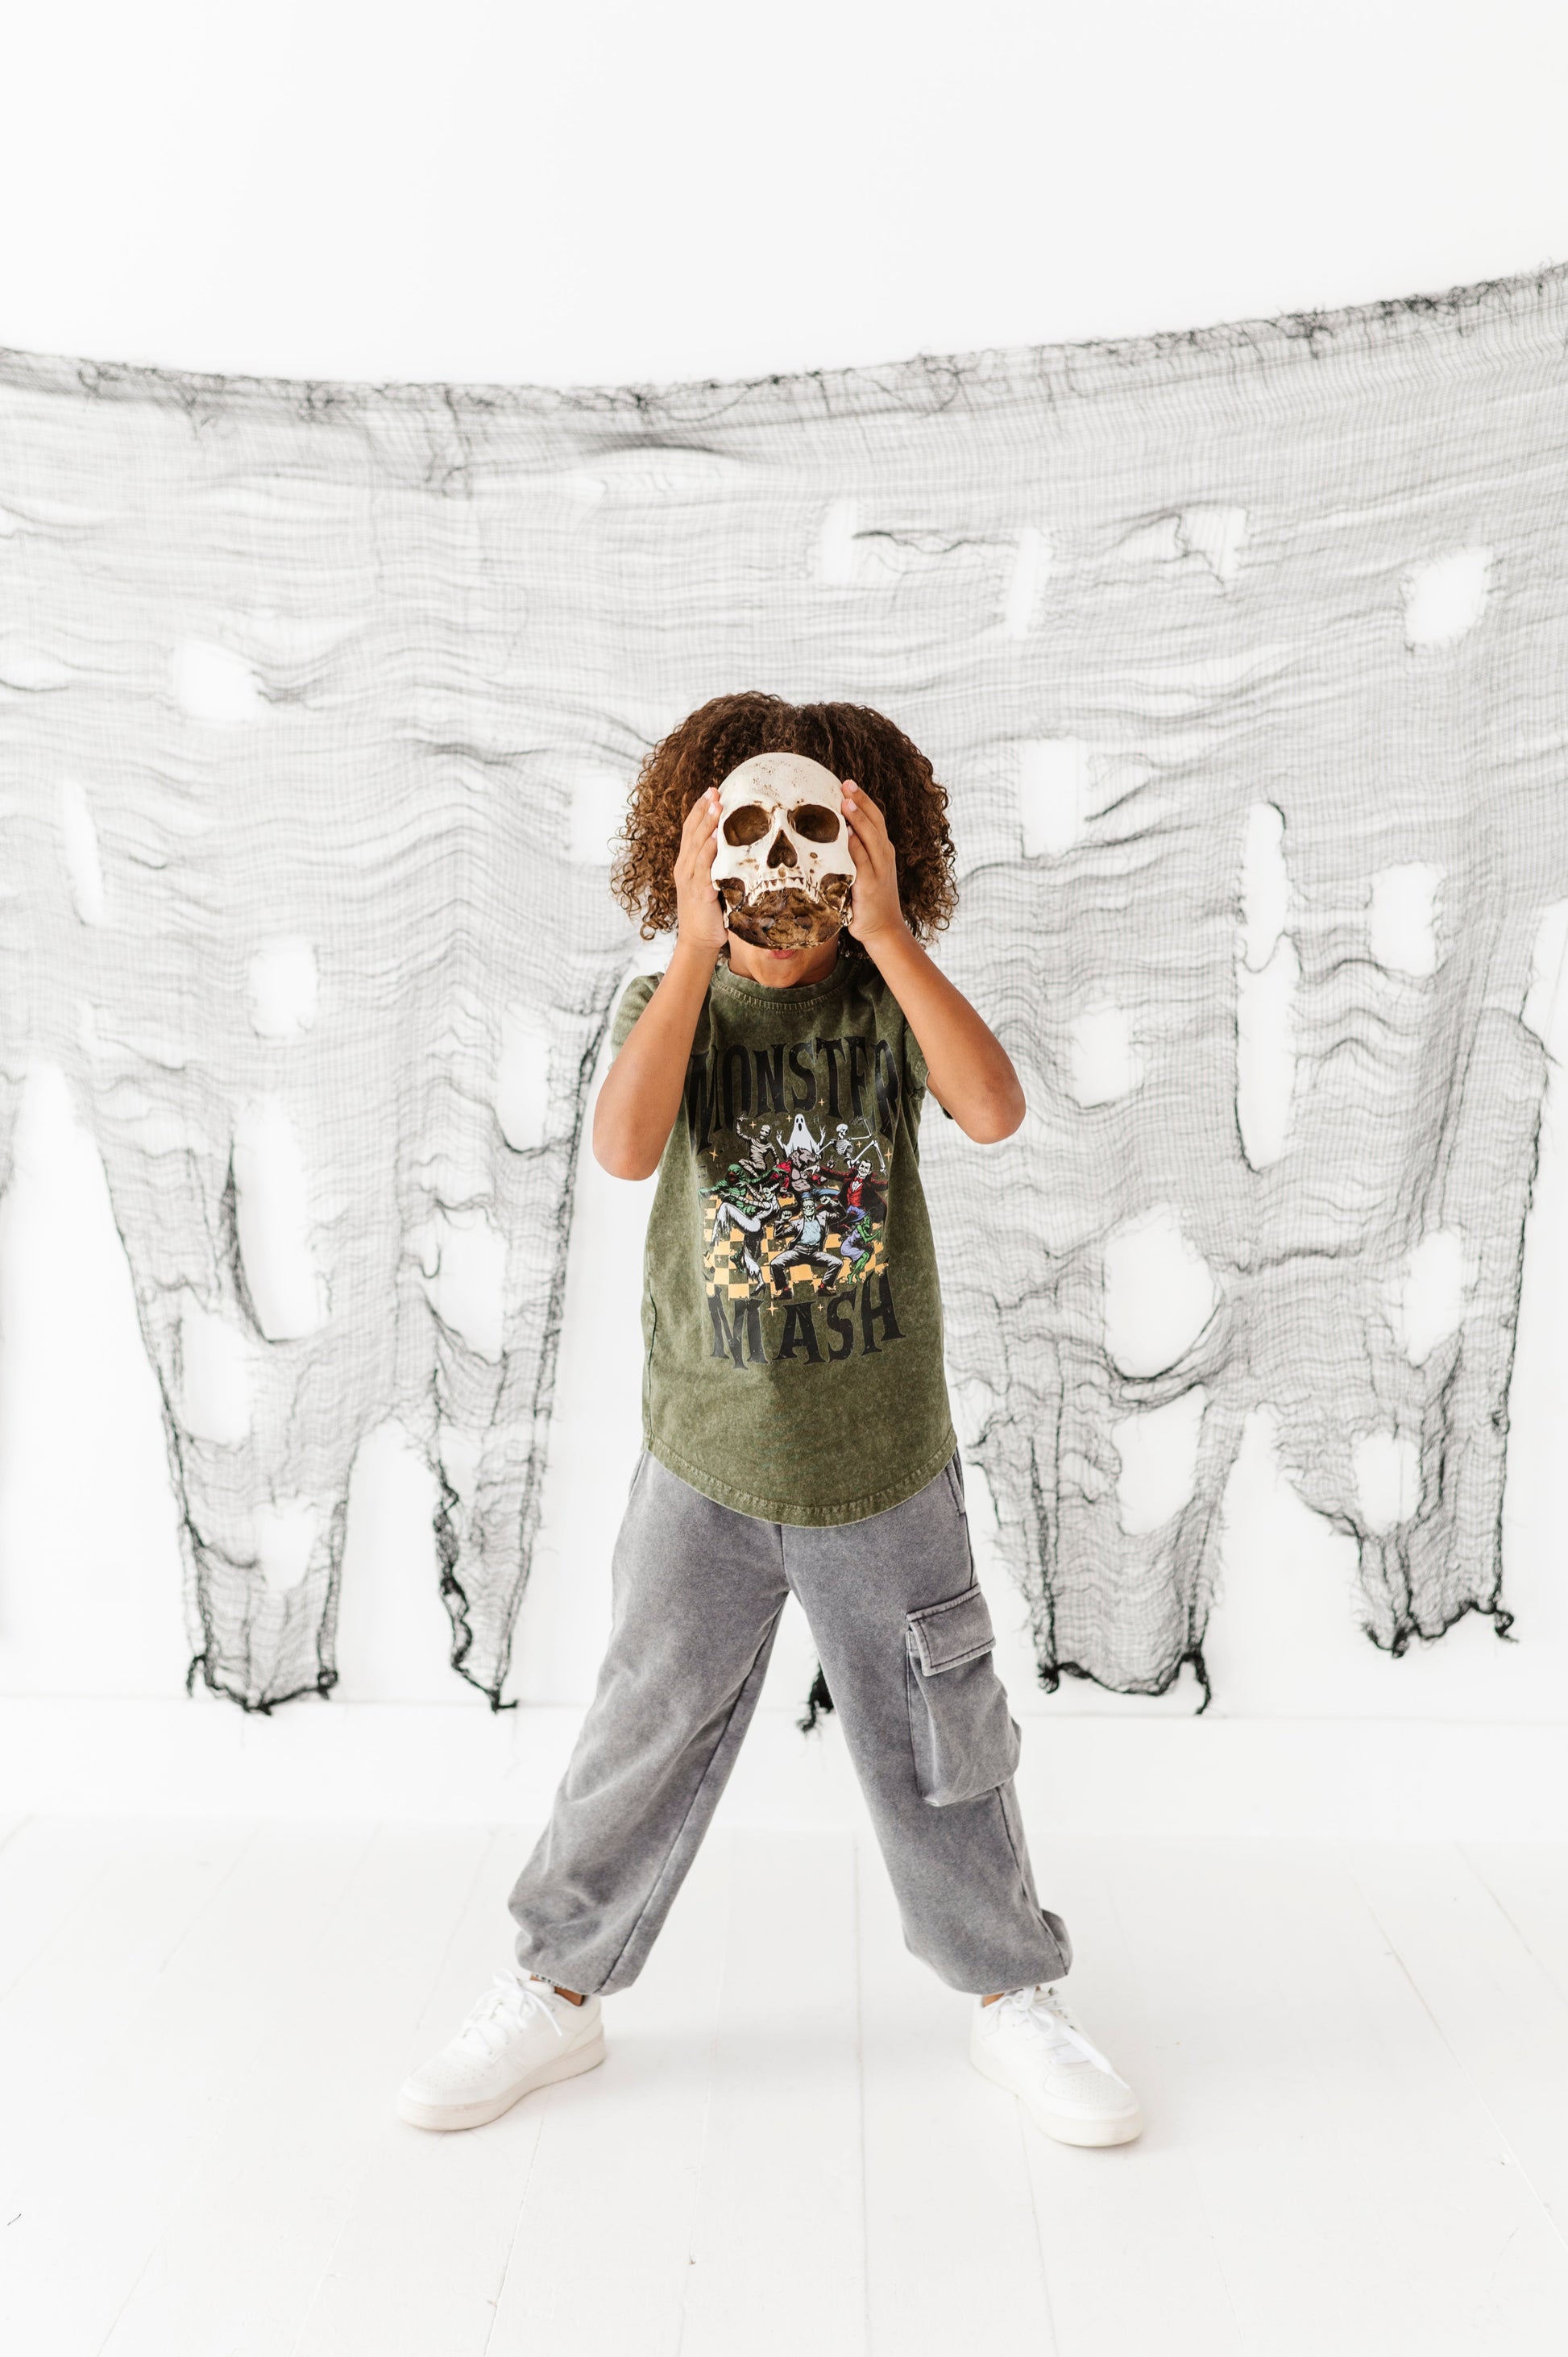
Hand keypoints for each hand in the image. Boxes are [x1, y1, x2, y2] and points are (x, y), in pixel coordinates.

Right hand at [673, 787, 727, 957]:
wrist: (699, 941)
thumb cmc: (710, 912)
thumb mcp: (713, 883)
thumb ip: (720, 864)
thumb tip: (741, 846)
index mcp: (687, 863)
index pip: (690, 830)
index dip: (699, 809)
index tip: (711, 791)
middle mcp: (685, 867)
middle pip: (691, 832)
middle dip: (703, 810)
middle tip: (714, 791)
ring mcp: (690, 879)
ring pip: (696, 845)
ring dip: (706, 824)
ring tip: (716, 806)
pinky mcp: (698, 892)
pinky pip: (703, 868)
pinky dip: (707, 851)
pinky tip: (715, 839)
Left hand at [842, 781, 906, 946]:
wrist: (884, 929)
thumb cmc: (869, 901)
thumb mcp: (865, 872)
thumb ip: (854, 854)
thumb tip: (833, 834)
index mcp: (883, 851)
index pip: (875, 818)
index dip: (863, 800)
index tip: (847, 783)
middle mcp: (884, 856)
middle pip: (874, 822)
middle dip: (860, 801)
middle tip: (845, 783)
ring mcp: (879, 870)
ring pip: (870, 838)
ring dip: (858, 819)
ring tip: (845, 802)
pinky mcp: (870, 885)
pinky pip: (861, 862)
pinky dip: (855, 847)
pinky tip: (845, 834)